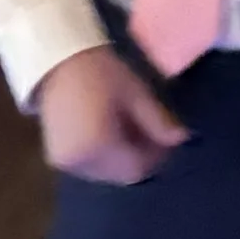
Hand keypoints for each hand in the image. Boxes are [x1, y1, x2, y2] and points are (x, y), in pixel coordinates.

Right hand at [36, 46, 188, 184]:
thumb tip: (182, 139)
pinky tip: (113, 133)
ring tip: (133, 131)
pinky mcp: (57, 159)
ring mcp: (65, 164)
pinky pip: (89, 167)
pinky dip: (105, 156)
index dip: (157, 158)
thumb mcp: (135, 94)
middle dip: (141, 158)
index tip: (169, 140)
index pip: (137, 169)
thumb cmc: (101, 73)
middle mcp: (79, 164)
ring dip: (123, 158)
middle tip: (155, 135)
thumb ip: (158, 121)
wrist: (58, 62)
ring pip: (105, 173)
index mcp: (98, 148)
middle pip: (121, 175)